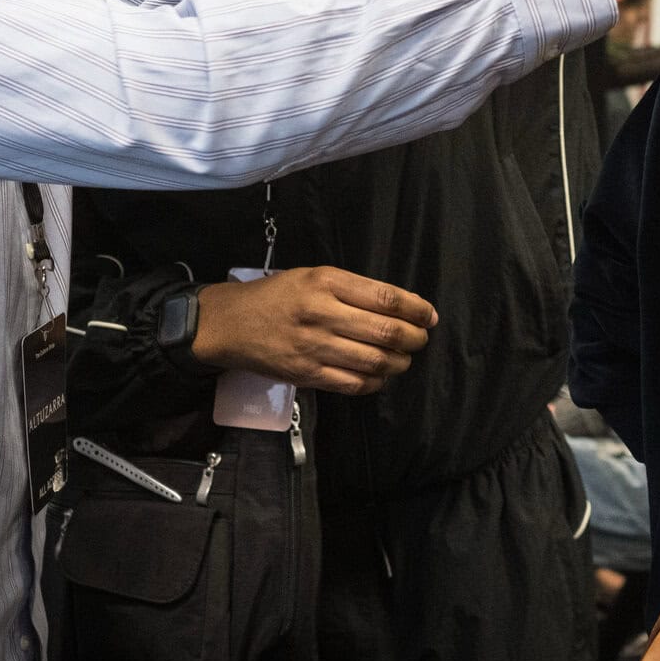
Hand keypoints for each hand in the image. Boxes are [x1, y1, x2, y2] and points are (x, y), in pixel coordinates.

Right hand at [189, 266, 437, 395]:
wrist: (231, 324)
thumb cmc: (275, 296)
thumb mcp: (312, 276)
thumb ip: (351, 289)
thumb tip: (398, 306)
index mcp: (326, 282)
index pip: (384, 297)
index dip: (415, 308)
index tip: (428, 315)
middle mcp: (322, 313)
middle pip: (385, 331)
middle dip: (413, 338)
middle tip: (420, 339)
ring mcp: (314, 347)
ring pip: (374, 361)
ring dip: (399, 362)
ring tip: (404, 358)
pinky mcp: (307, 375)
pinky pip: (353, 384)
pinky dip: (375, 382)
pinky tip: (380, 376)